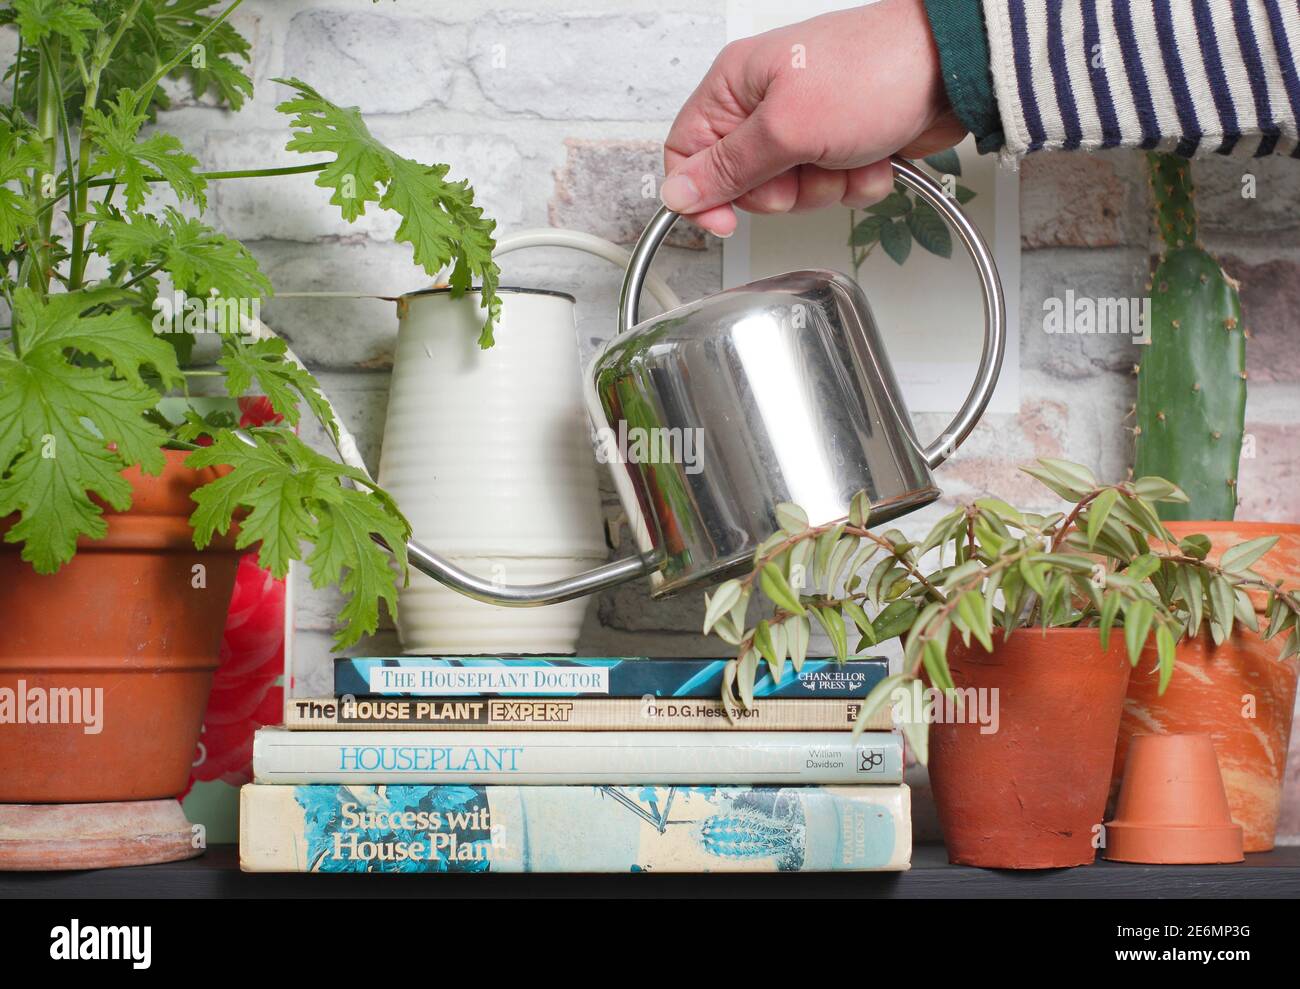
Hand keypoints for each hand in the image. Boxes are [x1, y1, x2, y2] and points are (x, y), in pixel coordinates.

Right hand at [661, 0, 963, 235]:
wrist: (951, 69)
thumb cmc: (873, 70)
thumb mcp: (787, 126)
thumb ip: (728, 167)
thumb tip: (677, 194)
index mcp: (736, 85)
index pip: (687, 153)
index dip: (702, 193)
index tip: (727, 219)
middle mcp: (765, 105)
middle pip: (745, 186)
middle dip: (784, 190)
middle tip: (806, 163)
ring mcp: (806, 127)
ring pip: (793, 195)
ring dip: (827, 186)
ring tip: (848, 150)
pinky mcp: (841, 144)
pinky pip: (833, 191)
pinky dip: (857, 182)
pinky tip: (873, 153)